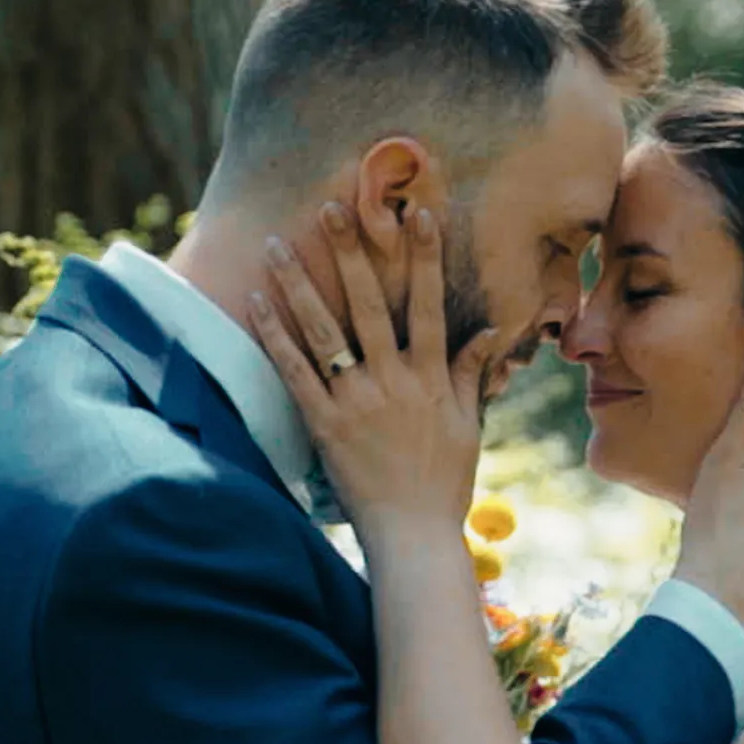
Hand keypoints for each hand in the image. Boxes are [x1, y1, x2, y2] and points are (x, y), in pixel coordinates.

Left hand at [246, 203, 496, 537]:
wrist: (413, 537)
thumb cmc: (444, 482)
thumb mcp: (467, 424)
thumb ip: (469, 373)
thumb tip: (487, 331)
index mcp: (430, 378)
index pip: (427, 305)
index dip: (423, 257)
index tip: (418, 213)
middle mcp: (392, 382)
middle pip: (368, 305)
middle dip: (351, 252)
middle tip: (333, 207)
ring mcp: (355, 402)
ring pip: (323, 331)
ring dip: (298, 284)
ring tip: (275, 243)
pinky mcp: (324, 424)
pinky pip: (294, 372)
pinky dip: (274, 336)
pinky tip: (256, 301)